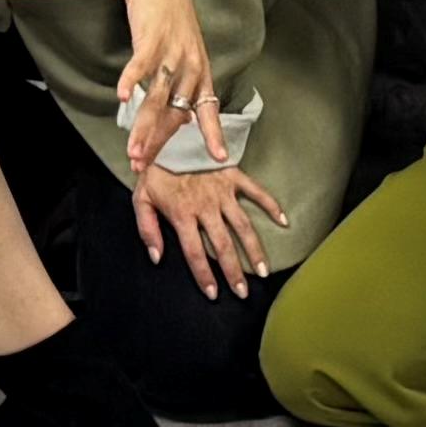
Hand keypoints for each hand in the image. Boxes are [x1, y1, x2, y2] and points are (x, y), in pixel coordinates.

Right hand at [106, 0, 228, 168]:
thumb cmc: (169, 21)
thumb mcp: (185, 54)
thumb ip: (184, 86)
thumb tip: (181, 120)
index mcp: (201, 71)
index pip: (207, 110)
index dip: (212, 133)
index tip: (219, 157)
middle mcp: (190, 65)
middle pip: (175, 112)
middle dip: (159, 142)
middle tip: (144, 167)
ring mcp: (172, 53)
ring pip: (157, 98)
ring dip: (143, 127)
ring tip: (133, 151)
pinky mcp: (151, 39)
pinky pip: (141, 65)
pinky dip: (132, 81)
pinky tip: (123, 97)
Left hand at [129, 158, 293, 300]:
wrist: (168, 132)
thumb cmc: (154, 168)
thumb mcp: (141, 198)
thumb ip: (147, 229)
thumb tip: (157, 257)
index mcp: (182, 213)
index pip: (195, 252)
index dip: (204, 275)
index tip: (214, 294)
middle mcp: (206, 206)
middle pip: (222, 246)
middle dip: (234, 272)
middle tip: (244, 293)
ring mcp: (223, 191)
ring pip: (242, 226)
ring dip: (254, 250)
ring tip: (264, 271)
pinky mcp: (233, 176)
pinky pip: (256, 192)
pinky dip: (271, 205)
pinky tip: (284, 221)